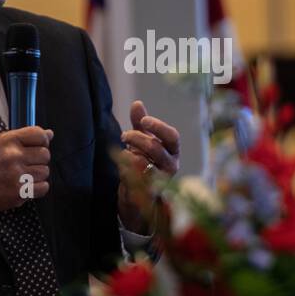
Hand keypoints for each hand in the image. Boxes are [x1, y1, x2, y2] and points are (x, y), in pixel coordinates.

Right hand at [0, 126, 52, 225]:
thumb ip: (25, 138)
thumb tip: (50, 134)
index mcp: (7, 140)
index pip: (39, 134)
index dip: (42, 142)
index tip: (36, 148)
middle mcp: (13, 155)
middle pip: (45, 154)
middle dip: (38, 161)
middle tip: (25, 166)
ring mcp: (17, 174)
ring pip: (45, 171)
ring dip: (37, 176)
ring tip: (22, 177)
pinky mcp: (21, 191)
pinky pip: (44, 187)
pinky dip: (37, 189)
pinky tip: (25, 187)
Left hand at [118, 100, 179, 232]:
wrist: (140, 191)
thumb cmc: (145, 159)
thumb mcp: (144, 139)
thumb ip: (141, 122)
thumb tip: (137, 103)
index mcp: (173, 151)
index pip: (172, 137)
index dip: (158, 127)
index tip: (143, 121)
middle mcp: (171, 165)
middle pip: (157, 149)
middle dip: (138, 139)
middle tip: (124, 135)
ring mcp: (160, 180)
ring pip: (145, 164)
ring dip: (130, 151)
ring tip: (121, 147)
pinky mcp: (147, 192)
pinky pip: (134, 177)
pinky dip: (125, 167)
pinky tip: (121, 160)